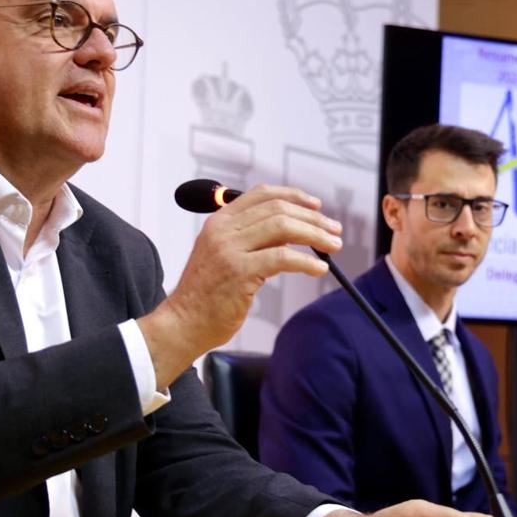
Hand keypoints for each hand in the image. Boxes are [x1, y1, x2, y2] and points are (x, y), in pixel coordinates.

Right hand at [138, 184, 342, 388]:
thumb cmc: (205, 295)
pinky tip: (319, 269)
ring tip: (333, 246)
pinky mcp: (239, 271)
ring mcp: (229, 249)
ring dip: (315, 236)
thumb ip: (248, 238)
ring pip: (283, 228)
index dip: (293, 196)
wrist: (183, 322)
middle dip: (313, 219)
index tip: (315, 207)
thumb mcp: (221, 255)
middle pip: (278, 210)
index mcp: (219, 221)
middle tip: (334, 230)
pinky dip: (306, 262)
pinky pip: (282, 258)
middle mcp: (223, 230)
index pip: (261, 194)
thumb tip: (288, 230)